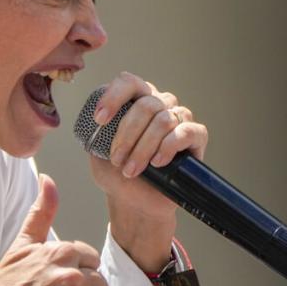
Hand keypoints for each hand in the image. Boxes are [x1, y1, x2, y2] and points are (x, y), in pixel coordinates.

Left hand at [89, 72, 208, 272]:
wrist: (136, 202)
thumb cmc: (117, 174)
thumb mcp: (97, 151)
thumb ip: (93, 132)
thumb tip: (90, 121)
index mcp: (136, 99)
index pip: (128, 82)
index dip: (113, 97)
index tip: (99, 120)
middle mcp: (159, 103)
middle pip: (146, 105)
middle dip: (126, 135)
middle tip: (116, 160)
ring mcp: (180, 118)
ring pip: (163, 120)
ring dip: (143, 148)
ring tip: (132, 170)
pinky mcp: (196, 137)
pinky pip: (186, 132)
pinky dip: (168, 147)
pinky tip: (158, 163)